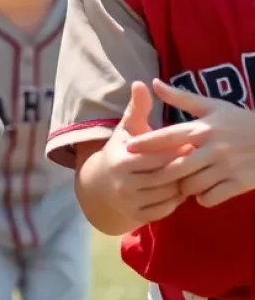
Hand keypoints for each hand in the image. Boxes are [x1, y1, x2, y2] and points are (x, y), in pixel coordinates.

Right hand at [90, 82, 187, 226]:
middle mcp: (123, 184)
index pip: (158, 155)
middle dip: (184, 167)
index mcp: (121, 161)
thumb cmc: (120, 151)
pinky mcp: (137, 216)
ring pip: (169, 193)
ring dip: (183, 184)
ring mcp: (130, 202)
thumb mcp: (126, 130)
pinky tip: (180, 187)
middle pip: (166, 176)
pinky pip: (166, 209)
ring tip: (193, 171)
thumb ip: (137, 108)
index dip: (176, 149)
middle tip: (199, 158)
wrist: (99, 186)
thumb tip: (140, 83)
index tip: (191, 142)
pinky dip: (177, 199)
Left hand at [126, 79, 254, 207]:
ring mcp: (227, 167)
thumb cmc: (242, 122)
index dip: (147, 142)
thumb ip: (182, 98)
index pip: (169, 136)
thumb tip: (153, 83)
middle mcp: (213, 147)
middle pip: (176, 166)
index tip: (128, 148)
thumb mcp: (214, 107)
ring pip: (191, 184)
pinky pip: (210, 198)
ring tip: (179, 184)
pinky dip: (202, 198)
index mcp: (204, 128)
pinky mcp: (239, 183)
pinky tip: (201, 193)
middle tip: (150, 177)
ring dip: (182, 187)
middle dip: (161, 174)